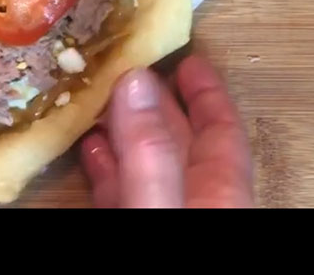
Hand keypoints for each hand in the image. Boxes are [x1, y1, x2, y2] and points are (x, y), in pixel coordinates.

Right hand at [80, 55, 253, 207]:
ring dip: (127, 131)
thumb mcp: (159, 204)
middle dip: (158, 102)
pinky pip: (127, 192)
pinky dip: (109, 167)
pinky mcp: (136, 224)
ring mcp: (166, 214)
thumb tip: (136, 80)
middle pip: (184, 143)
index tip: (188, 59)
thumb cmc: (164, 263)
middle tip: (131, 67)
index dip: (208, 92)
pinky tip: (90, 149)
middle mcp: (197, 202)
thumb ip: (150, 150)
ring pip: (150, 166)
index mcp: (222, 195)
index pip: (223, 132)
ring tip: (101, 100)